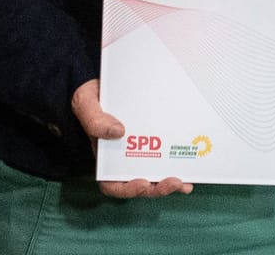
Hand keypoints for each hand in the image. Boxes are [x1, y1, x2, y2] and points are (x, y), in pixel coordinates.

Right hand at [70, 79, 191, 198]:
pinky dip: (176, 167)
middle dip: (156, 188)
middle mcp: (122, 160)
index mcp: (104, 157)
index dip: (127, 189)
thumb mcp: (86, 104)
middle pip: (139, 185)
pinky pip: (164, 159)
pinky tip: (188, 170)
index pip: (111, 184)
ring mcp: (139, 153)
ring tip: (184, 183)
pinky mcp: (153, 142)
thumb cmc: (91, 98)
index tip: (142, 183)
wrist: (105, 84)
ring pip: (154, 177)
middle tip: (173, 182)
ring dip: (169, 184)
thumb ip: (95, 120)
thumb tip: (118, 132)